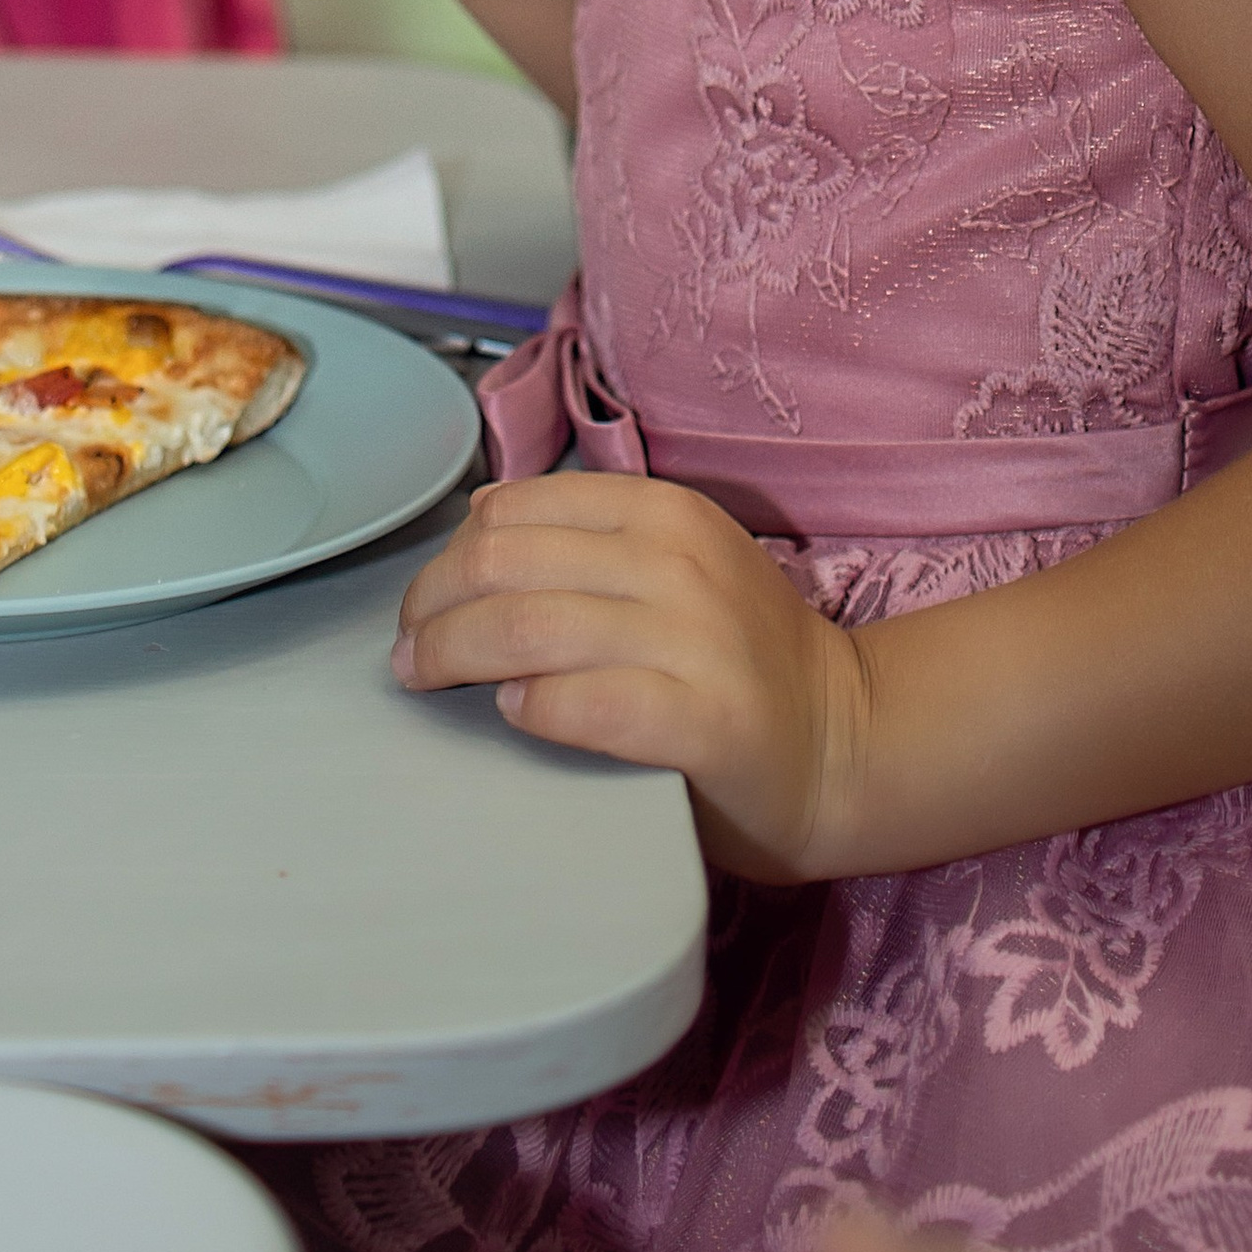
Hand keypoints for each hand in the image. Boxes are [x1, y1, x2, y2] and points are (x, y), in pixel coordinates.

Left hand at [391, 472, 870, 881]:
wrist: (844, 741)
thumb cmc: (739, 659)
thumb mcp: (675, 564)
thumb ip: (588, 538)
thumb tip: (478, 517)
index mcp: (664, 513)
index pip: (517, 510)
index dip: (448, 556)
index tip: (423, 603)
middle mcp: (677, 562)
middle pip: (505, 565)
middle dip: (432, 609)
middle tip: (407, 652)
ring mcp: (695, 641)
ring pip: (529, 628)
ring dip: (454, 656)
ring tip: (427, 682)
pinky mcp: (705, 721)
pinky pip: (589, 704)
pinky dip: (535, 706)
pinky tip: (513, 713)